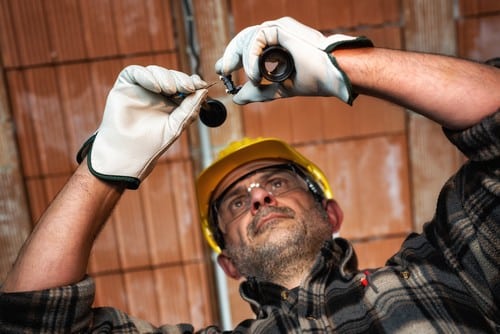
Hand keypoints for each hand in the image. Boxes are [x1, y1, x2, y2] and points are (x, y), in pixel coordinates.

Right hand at [77, 65, 207, 188]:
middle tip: (188, 87)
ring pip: (156, 71)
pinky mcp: (125, 85)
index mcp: (171, 102)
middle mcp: (156, 93)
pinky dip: (148, 76)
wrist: (128, 153)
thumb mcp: (177, 124)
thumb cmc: (152, 143)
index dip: (192, 82)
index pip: (183, 85)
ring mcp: (141, 88)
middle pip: (172, 76)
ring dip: (167, 77)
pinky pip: (136, 72)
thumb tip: (204, 90)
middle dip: (181, 79)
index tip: (200, 84)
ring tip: (171, 90)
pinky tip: (156, 88)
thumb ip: (190, 108)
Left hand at [215, 17, 371, 104]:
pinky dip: (253, 59)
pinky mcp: (280, 28)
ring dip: (245, 62)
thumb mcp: (278, 89)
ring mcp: (278, 30)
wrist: (331, 74)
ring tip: (254, 80)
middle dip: (230, 55)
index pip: (249, 47)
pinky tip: (257, 75)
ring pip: (248, 39)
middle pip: (244, 40)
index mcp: (277, 47)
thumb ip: (258, 92)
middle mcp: (277, 36)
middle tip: (222, 70)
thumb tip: (237, 99)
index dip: (233, 57)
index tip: (223, 70)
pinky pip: (256, 39)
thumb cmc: (314, 79)